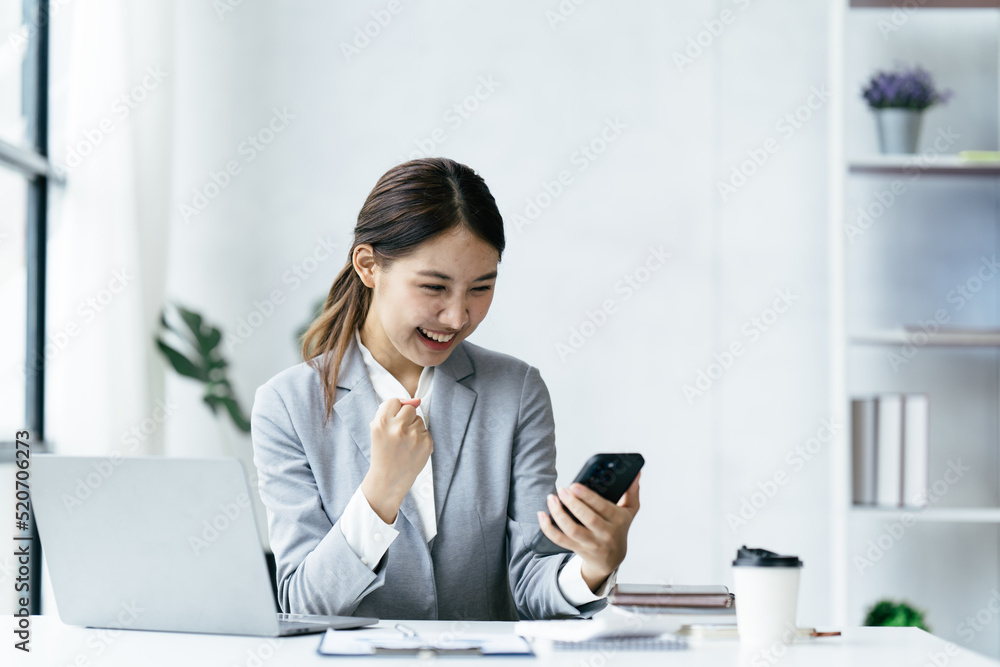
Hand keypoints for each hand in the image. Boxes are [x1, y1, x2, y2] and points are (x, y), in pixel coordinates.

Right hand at [361, 397, 432, 523]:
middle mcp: (398, 427)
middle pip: (410, 409)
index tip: (393, 421)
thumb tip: (417, 400)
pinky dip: (421, 439)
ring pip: (419, 420)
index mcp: (382, 421)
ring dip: (414, 429)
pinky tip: (412, 450)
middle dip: (406, 419)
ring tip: (405, 444)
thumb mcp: (377, 430)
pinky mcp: (426, 443)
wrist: (389, 479)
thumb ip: (392, 410)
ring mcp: (414, 436)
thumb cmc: (382, 452)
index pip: (395, 401)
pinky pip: (426, 431)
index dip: (395, 411)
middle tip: (398, 435)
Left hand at [536, 471, 639, 592]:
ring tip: (551, 499)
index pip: (602, 507)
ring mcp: (590, 543)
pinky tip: (542, 515)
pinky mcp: (577, 549)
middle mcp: (605, 533)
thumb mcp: (629, 512)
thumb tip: (636, 473)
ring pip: (572, 530)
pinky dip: (548, 528)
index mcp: (618, 520)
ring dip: (559, 514)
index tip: (574, 485)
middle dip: (572, 503)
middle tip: (561, 489)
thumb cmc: (618, 529)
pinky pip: (560, 540)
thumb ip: (631, 491)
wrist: (611, 560)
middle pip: (587, 519)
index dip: (587, 496)